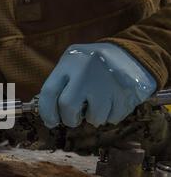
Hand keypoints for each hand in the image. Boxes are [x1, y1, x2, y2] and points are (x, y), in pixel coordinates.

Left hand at [39, 43, 156, 128]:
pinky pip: (113, 118)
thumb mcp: (72, 65)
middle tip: (73, 119)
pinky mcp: (126, 92)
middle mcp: (86, 71)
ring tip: (96, 106)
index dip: (47, 112)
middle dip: (69, 119)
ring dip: (93, 118)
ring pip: (94, 117)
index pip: (49, 91)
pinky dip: (109, 117)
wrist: (129, 54)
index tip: (51, 122)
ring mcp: (107, 82)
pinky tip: (110, 104)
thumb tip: (50, 119)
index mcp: (70, 63)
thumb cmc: (91, 66)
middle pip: (68, 106)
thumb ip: (60, 87)